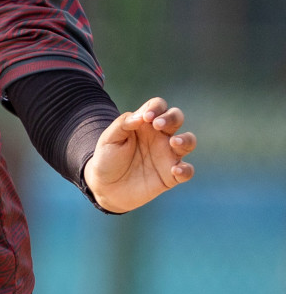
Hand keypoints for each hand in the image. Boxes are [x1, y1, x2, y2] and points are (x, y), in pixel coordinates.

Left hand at [84, 97, 196, 213]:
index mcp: (144, 124)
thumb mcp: (109, 138)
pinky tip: (175, 170)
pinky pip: (187, 170)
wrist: (106, 187)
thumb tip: (141, 115)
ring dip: (185, 139)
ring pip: (188, 141)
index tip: (146, 117)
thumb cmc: (108, 158)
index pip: (158, 106)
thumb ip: (123, 124)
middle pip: (176, 118)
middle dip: (172, 117)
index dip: (156, 107)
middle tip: (158, 125)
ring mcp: (167, 155)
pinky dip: (186, 170)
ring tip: (173, 142)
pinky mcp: (171, 176)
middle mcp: (159, 137)